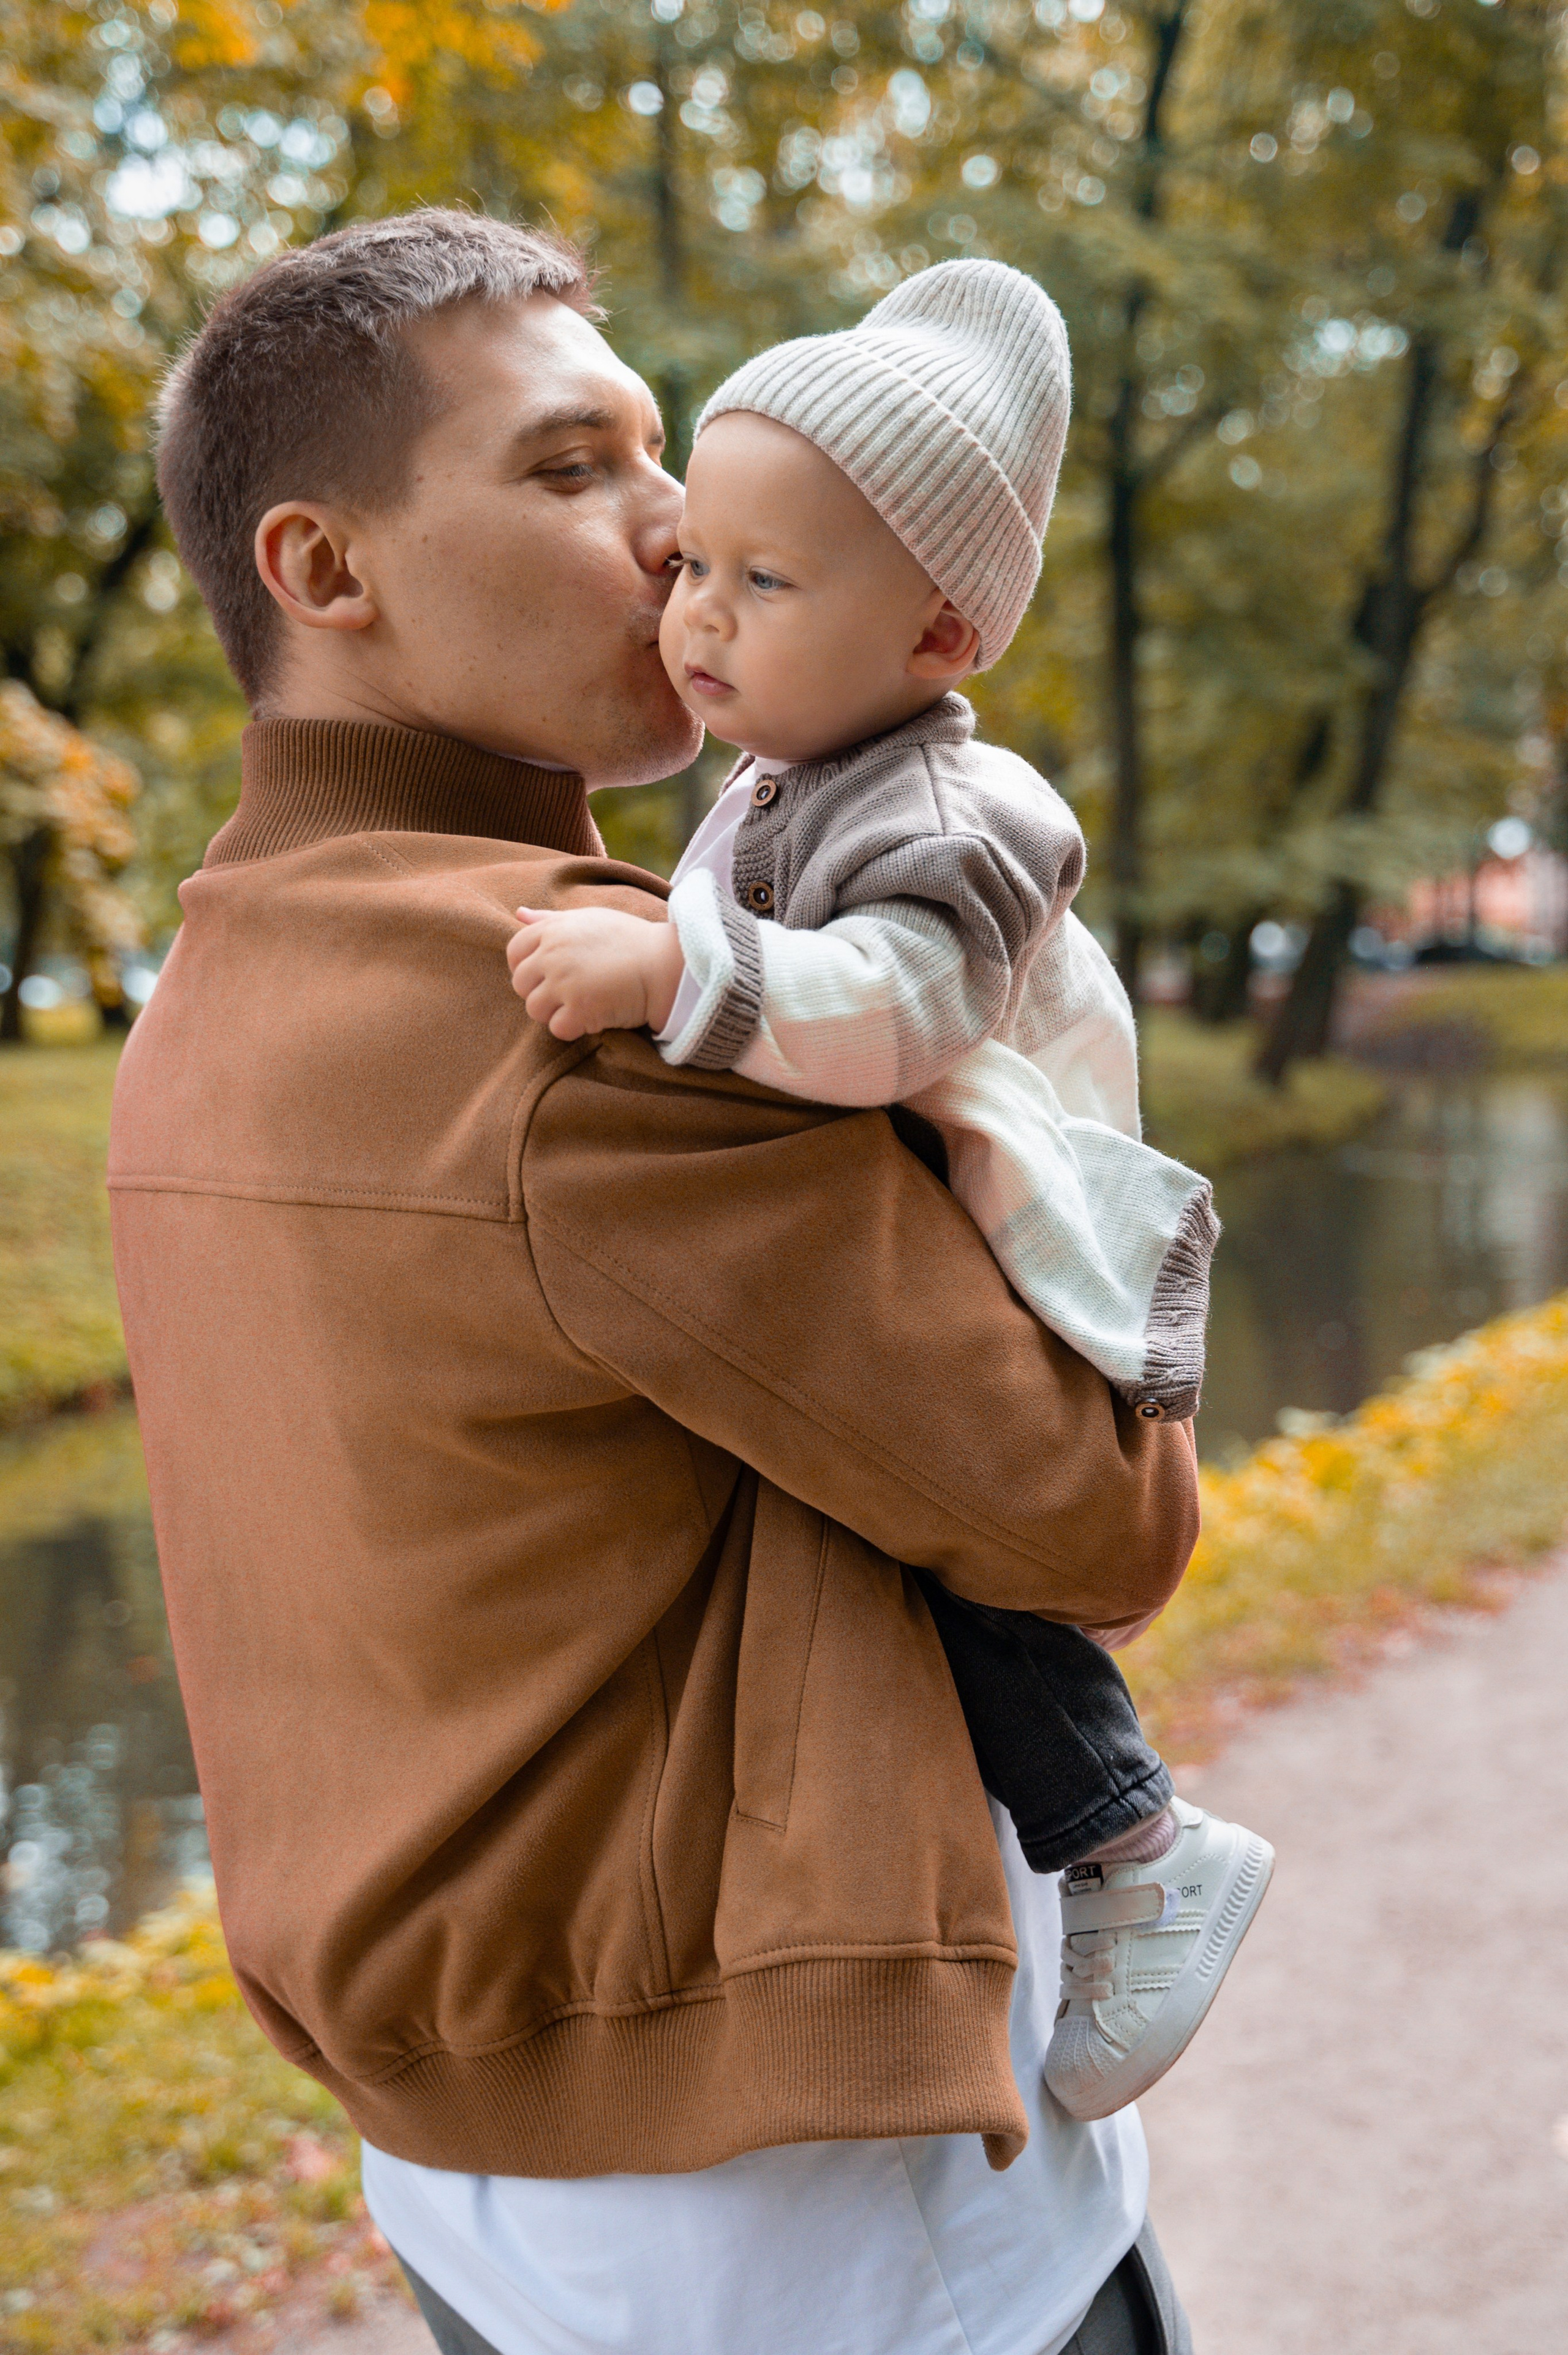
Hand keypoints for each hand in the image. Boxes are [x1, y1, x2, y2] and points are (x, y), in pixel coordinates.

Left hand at [506, 905, 686, 1041]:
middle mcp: (553, 955)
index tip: (547, 975)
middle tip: (570, 993)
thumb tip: (519, 913)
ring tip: (582, 1004)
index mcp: (553, 930)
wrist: (664, 965)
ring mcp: (564, 982)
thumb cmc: (629, 940)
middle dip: (541, 992)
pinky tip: (594, 1016)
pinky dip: (573, 1028)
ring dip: (555, 1012)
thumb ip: (550, 919)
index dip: (526, 967)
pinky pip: (557, 1028)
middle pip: (521, 984)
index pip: (514, 952)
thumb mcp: (588, 919)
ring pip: (534, 1009)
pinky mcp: (580, 1009)